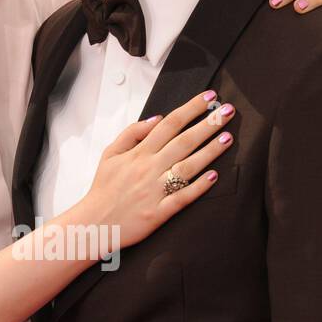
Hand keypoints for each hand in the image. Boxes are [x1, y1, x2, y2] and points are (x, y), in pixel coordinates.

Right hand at [79, 90, 234, 246]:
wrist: (94, 223)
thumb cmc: (104, 189)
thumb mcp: (110, 153)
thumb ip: (132, 133)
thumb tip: (157, 118)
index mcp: (139, 153)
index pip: (170, 124)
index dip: (191, 109)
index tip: (208, 98)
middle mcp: (149, 169)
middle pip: (184, 141)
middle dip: (208, 124)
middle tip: (228, 111)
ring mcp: (155, 191)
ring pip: (187, 167)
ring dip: (210, 152)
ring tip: (228, 138)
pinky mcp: (159, 213)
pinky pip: (182, 198)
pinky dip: (198, 187)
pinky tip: (214, 176)